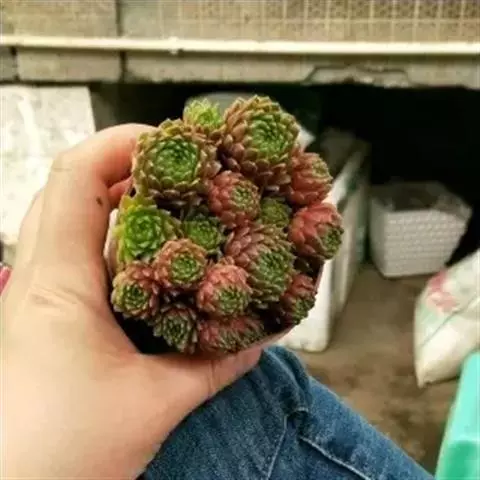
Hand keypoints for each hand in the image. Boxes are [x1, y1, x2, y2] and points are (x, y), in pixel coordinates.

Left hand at [1, 125, 264, 478]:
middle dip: (130, 167)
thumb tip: (259, 338)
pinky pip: (85, 257)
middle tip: (183, 172)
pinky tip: (160, 260)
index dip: (122, 144)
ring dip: (126, 204)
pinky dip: (122, 243)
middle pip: (72, 187)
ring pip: (77, 219)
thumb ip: (213, 366)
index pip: (75, 178)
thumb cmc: (60, 454)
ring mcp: (44, 294)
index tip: (175, 142)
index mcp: (59, 284)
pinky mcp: (52, 315)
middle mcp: (42, 277)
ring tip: (178, 205)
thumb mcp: (154, 405)